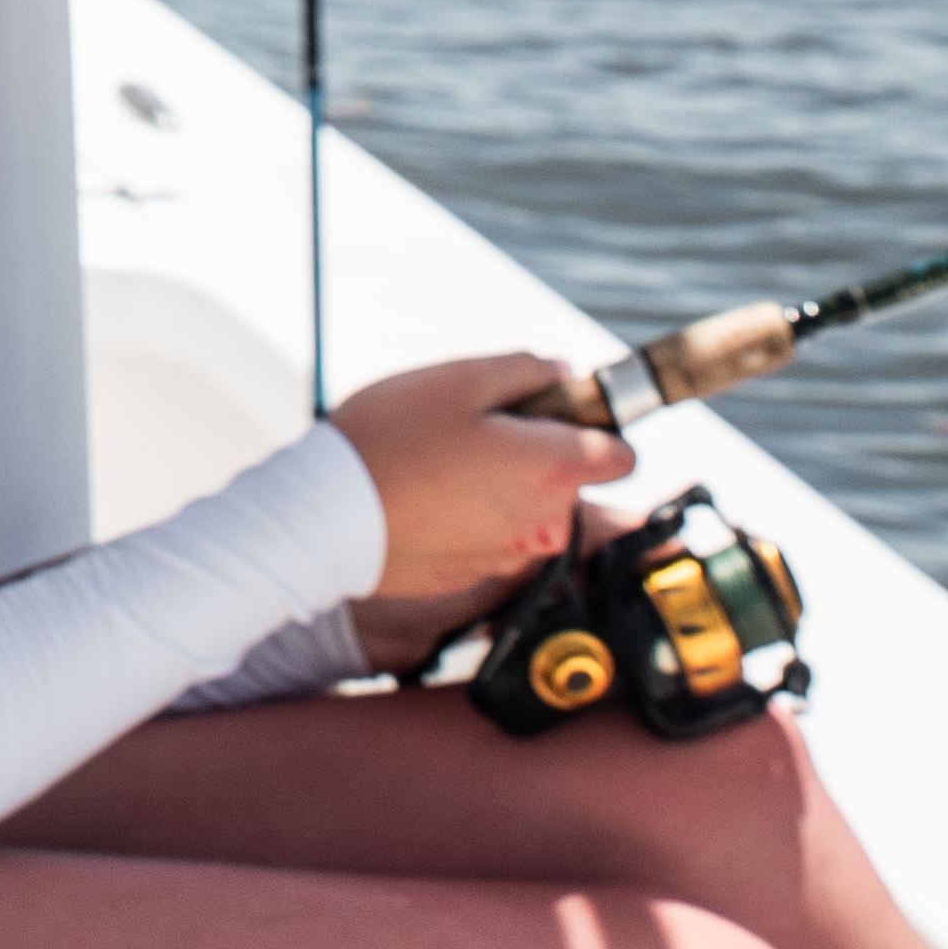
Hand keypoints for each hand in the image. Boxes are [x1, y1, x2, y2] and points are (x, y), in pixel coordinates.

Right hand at [333, 351, 626, 659]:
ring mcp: (511, 557)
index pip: (622, 454)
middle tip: (473, 428)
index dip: (597, 425)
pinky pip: (491, 536)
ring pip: (526, 509)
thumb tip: (561, 376)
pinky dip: (470, 517)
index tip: (562, 411)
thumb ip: (525, 371)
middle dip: (534, 452)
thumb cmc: (391, 443)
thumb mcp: (458, 379)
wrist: (325, 520)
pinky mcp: (476, 577)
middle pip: (567, 480)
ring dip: (500, 486)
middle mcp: (546, 523)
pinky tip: (424, 496)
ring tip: (438, 462)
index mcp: (553, 470)